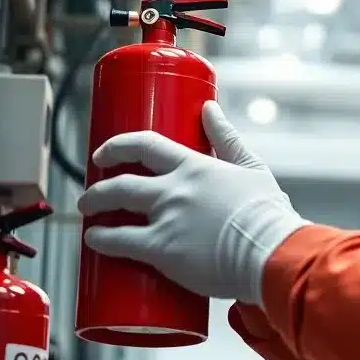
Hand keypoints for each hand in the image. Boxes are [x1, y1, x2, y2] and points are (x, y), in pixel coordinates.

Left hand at [78, 101, 308, 304]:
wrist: (272, 250)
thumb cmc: (267, 213)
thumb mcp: (251, 167)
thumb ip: (228, 139)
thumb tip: (210, 108)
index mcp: (195, 167)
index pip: (145, 145)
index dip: (118, 146)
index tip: (105, 153)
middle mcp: (175, 189)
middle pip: (122, 180)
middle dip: (100, 185)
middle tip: (91, 193)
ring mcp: (166, 218)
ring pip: (113, 207)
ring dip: (94, 209)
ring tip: (88, 215)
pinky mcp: (162, 250)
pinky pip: (119, 242)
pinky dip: (100, 239)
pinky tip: (94, 240)